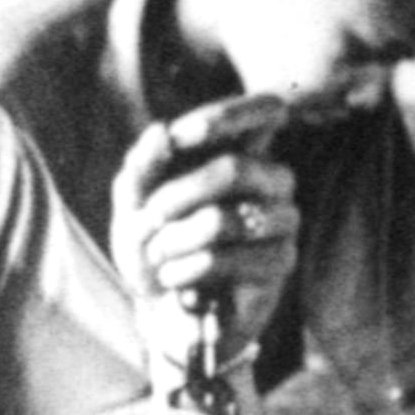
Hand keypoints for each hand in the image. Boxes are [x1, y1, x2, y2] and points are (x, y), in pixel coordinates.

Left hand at [110, 99, 301, 359]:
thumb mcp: (133, 200)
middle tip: (151, 217)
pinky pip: (228, 258)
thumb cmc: (153, 240)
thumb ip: (142, 164)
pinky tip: (175, 277)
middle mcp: (272, 180)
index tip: (181, 134)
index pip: (267, 109)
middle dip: (178, 194)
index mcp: (243, 149)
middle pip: (234, 168)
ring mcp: (281, 220)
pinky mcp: (279, 262)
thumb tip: (163, 130)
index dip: (228, 115)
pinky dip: (187, 268)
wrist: (162, 305)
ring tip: (159, 253)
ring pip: (225, 219)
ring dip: (176, 238)